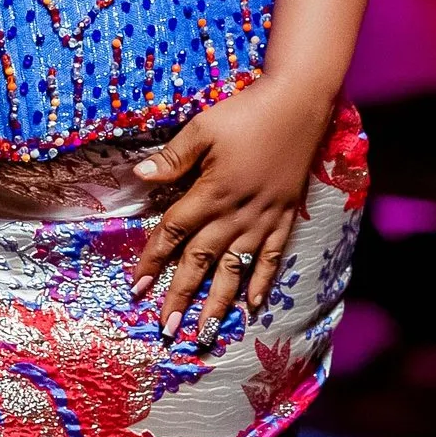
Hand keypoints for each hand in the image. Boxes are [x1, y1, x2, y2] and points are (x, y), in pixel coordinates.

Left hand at [132, 74, 333, 346]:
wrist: (299, 104)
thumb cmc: (247, 112)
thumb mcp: (203, 128)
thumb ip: (173, 158)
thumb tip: (139, 177)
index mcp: (211, 193)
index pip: (173, 233)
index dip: (152, 260)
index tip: (136, 287)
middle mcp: (235, 214)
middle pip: (201, 261)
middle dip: (181, 296)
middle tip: (167, 329)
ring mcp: (262, 219)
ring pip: (235, 269)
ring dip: (218, 302)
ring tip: (204, 332)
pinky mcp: (284, 217)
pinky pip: (271, 257)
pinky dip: (262, 282)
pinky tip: (252, 306)